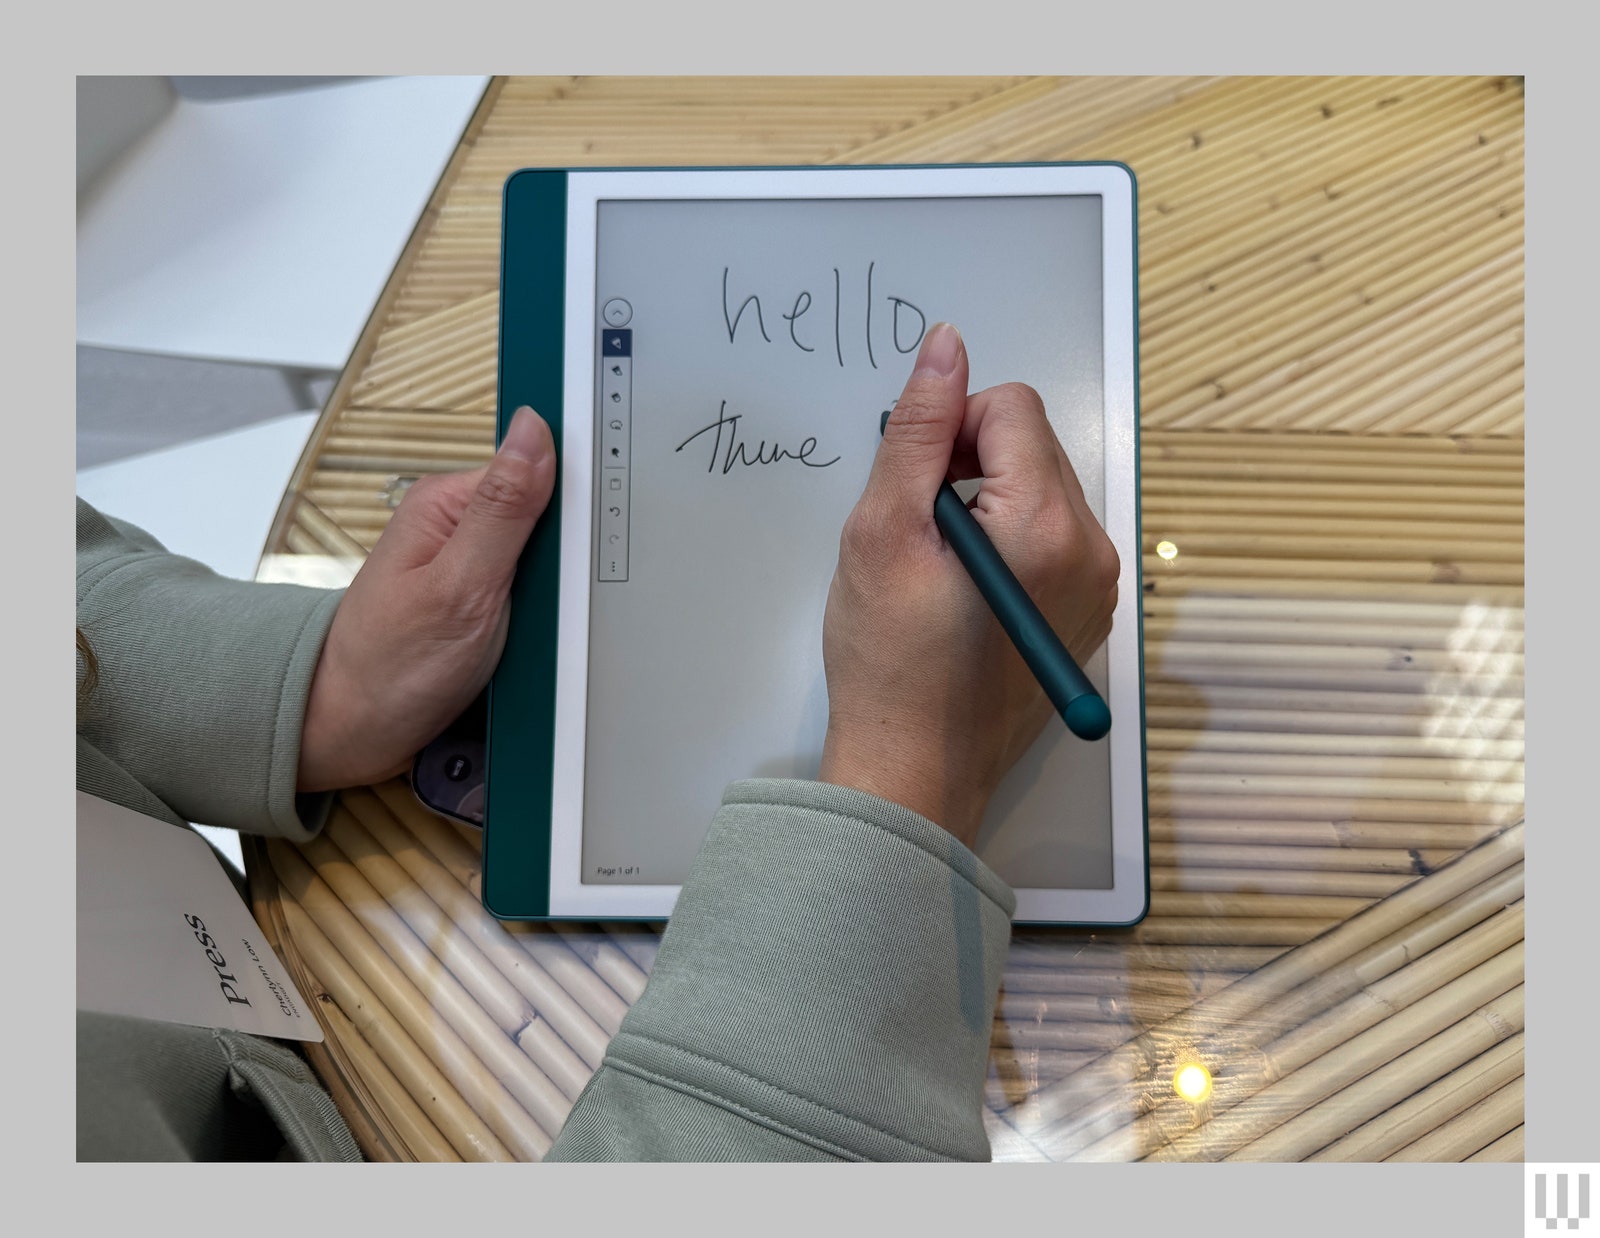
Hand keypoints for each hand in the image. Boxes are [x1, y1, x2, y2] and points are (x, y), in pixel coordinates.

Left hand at [296, 407, 556, 791]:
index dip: (573, 495)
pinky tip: (548, 639)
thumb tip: (534, 430)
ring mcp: (474, 568)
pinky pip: (538, 597)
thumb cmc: (388, 666)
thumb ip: (503, 509)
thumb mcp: (460, 585)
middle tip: (561, 597)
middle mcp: (461, 528)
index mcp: (449, 503)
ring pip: (550, 563)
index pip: (537, 468)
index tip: (594, 528)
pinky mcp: (484, 604)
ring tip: (551, 625)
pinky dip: (550, 619)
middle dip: (569, 554)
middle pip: (549, 519)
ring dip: (562, 593)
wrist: (355, 735)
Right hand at [817, 324, 1119, 848]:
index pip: (1012, 406)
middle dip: (972, 466)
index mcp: (1046, 525)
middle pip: (1033, 444)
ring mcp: (1097, 586)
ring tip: (942, 565)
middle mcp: (1091, 551)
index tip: (916, 485)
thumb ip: (920, 429)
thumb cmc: (889, 662)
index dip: (951, 427)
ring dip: (988, 502)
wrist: (915, 770)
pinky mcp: (1087, 612)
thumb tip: (947, 346)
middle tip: (922, 530)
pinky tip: (967, 590)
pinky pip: (1052, 536)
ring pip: (1041, 487)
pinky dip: (1008, 540)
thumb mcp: (884, 530)